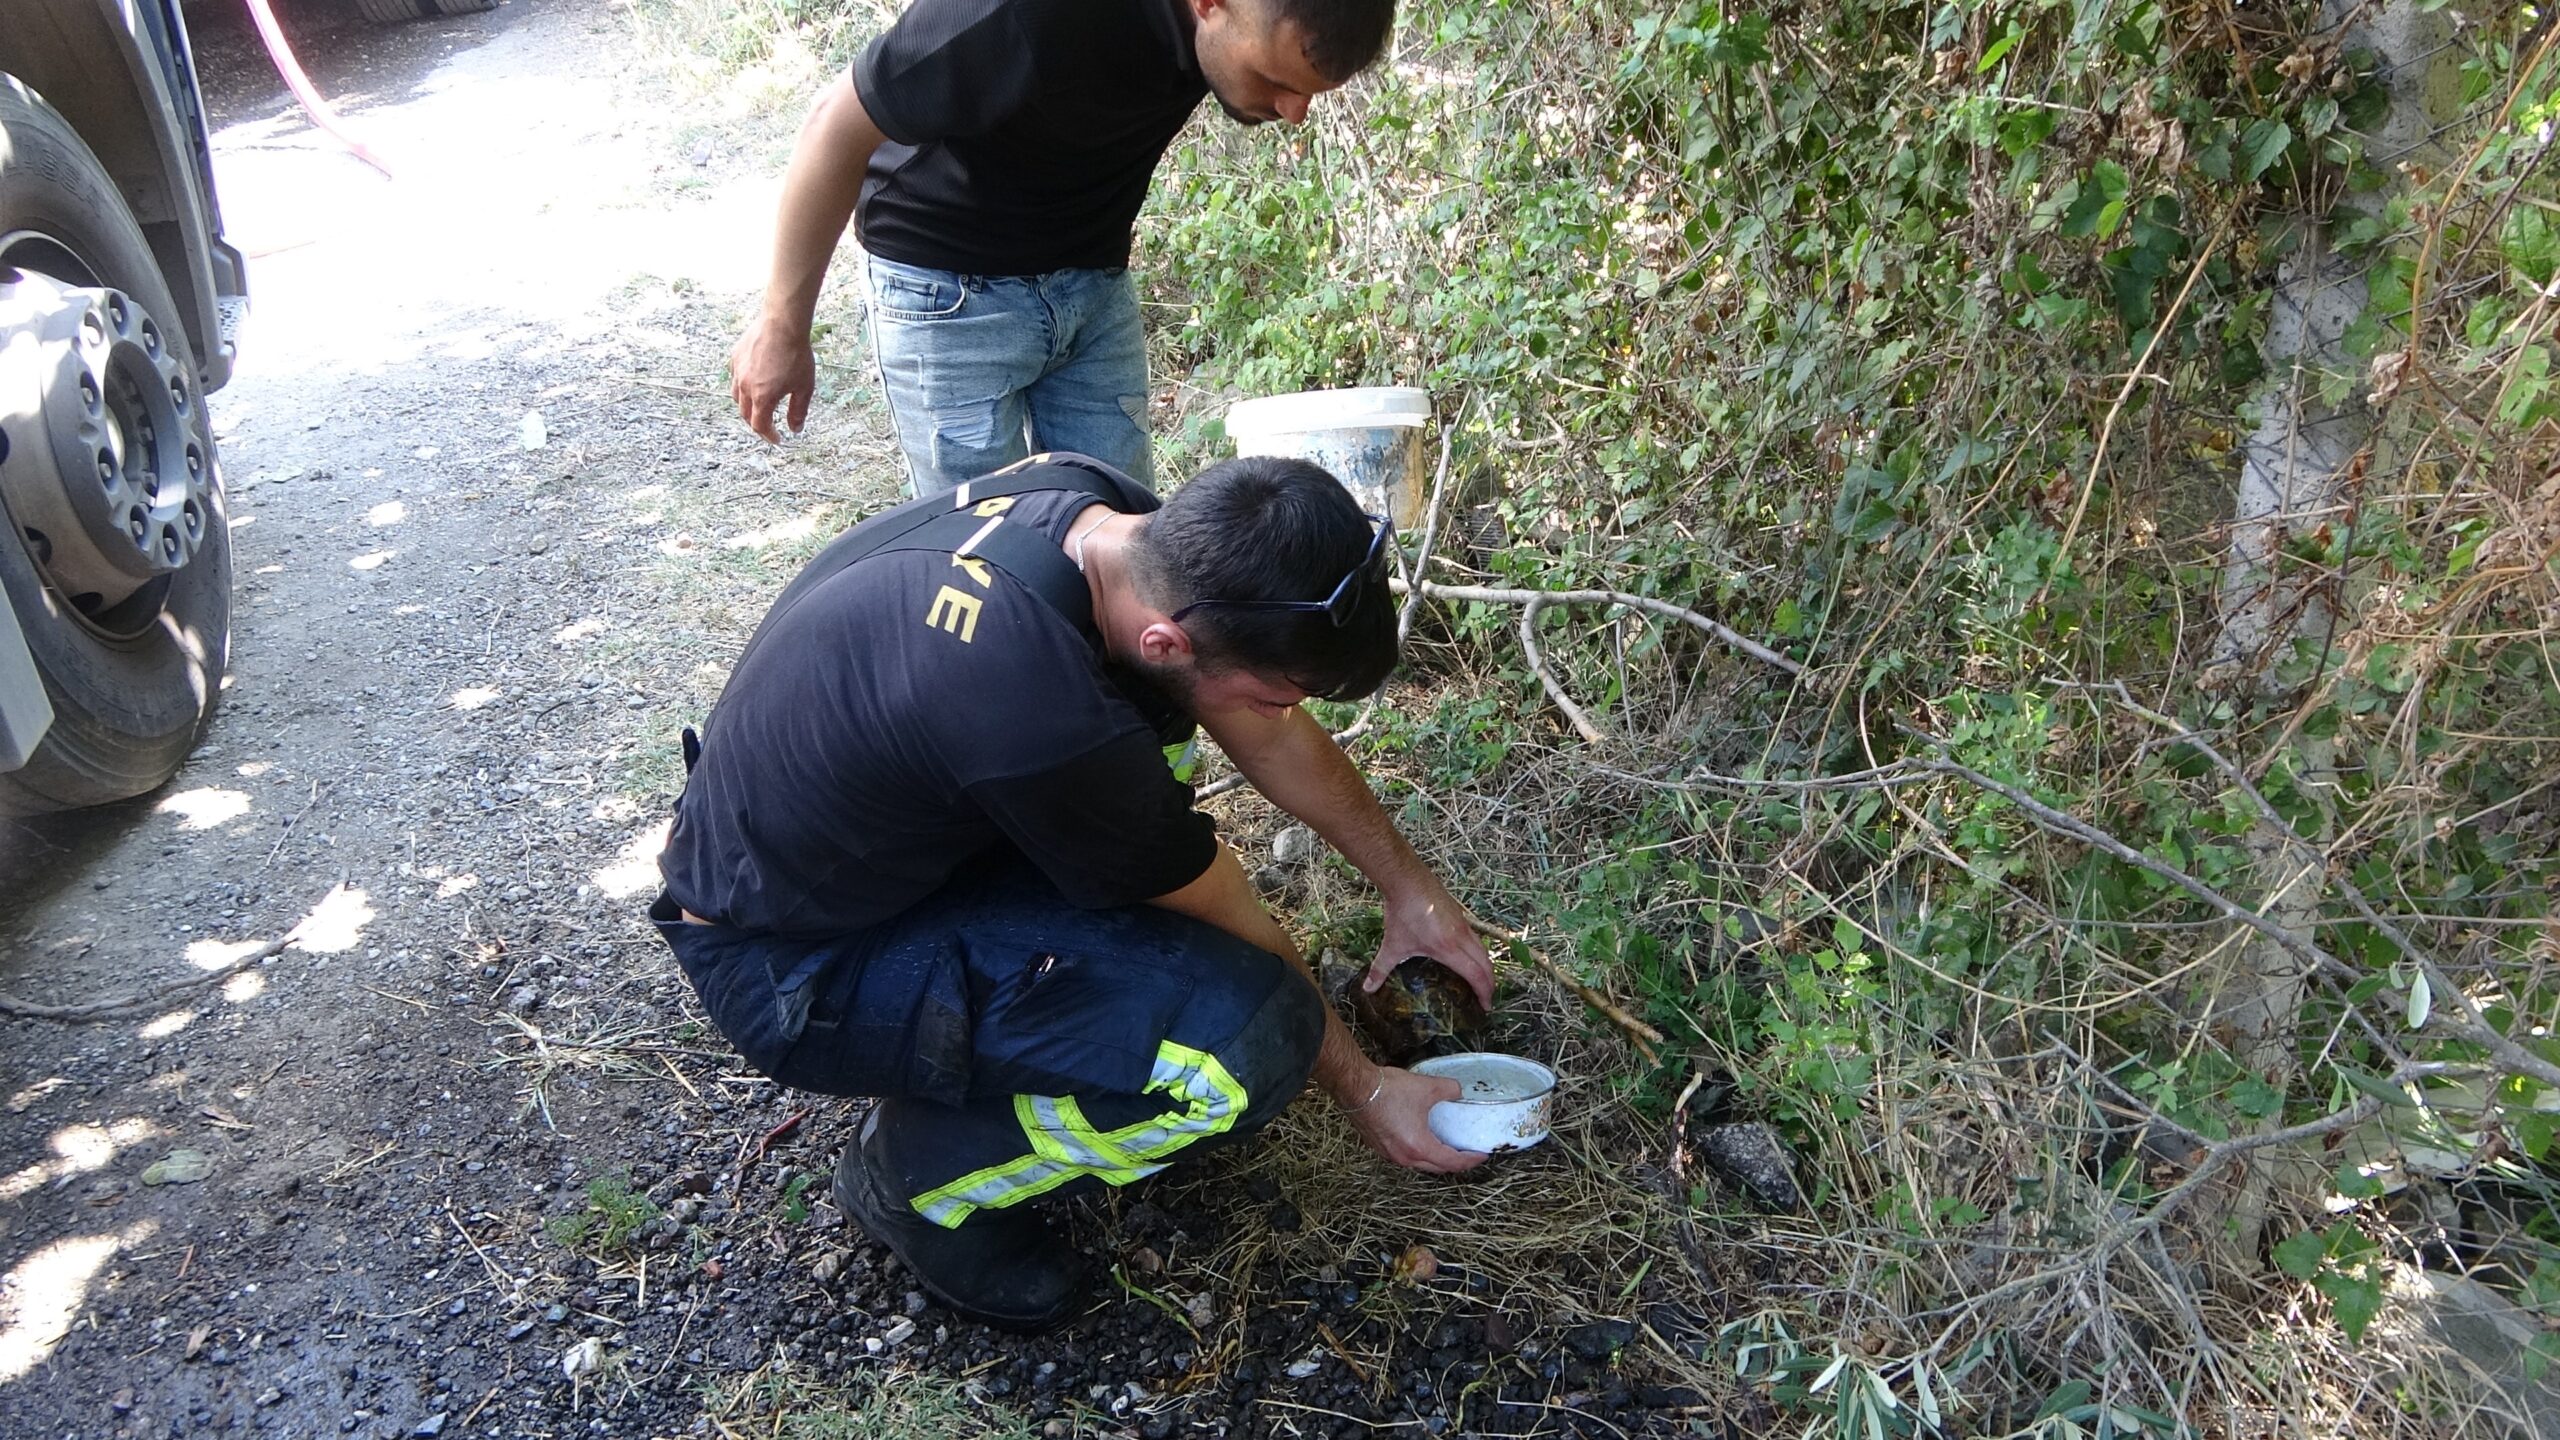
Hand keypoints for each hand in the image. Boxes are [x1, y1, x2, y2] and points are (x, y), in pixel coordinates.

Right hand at [730, 315, 816, 442]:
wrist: (783, 323)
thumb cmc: (796, 353)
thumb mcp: (804, 387)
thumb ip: (798, 410)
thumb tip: (796, 428)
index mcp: (762, 397)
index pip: (760, 426)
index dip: (768, 436)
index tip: (776, 439)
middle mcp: (745, 386)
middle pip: (745, 414)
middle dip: (757, 423)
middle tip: (768, 425)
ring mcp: (738, 371)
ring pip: (736, 396)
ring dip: (746, 406)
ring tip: (758, 406)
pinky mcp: (735, 356)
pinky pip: (735, 377)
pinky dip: (742, 385)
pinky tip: (753, 381)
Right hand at [1343, 1067, 1485, 1172]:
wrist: (1356, 1088)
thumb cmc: (1388, 1091)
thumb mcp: (1428, 1087)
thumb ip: (1450, 1090)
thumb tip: (1458, 1091)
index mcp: (1419, 1147)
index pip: (1452, 1162)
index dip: (1470, 1160)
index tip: (1481, 1155)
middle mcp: (1404, 1157)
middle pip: (1436, 1167)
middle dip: (1454, 1162)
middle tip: (1466, 1152)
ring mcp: (1388, 1154)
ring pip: (1419, 1163)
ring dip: (1434, 1157)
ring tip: (1445, 1146)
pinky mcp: (1378, 1147)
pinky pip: (1404, 1156)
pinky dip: (1417, 1151)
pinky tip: (1419, 1137)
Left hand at [1369, 881, 1492, 1007]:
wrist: (1407, 880)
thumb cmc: (1402, 913)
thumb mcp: (1392, 944)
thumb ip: (1381, 968)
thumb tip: (1368, 988)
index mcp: (1449, 948)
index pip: (1476, 974)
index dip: (1484, 992)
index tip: (1486, 1006)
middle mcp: (1462, 936)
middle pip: (1486, 963)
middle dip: (1490, 983)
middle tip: (1486, 998)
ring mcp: (1463, 924)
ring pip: (1483, 949)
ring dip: (1486, 966)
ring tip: (1480, 980)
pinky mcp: (1460, 915)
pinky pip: (1476, 938)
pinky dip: (1478, 952)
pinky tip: (1468, 957)